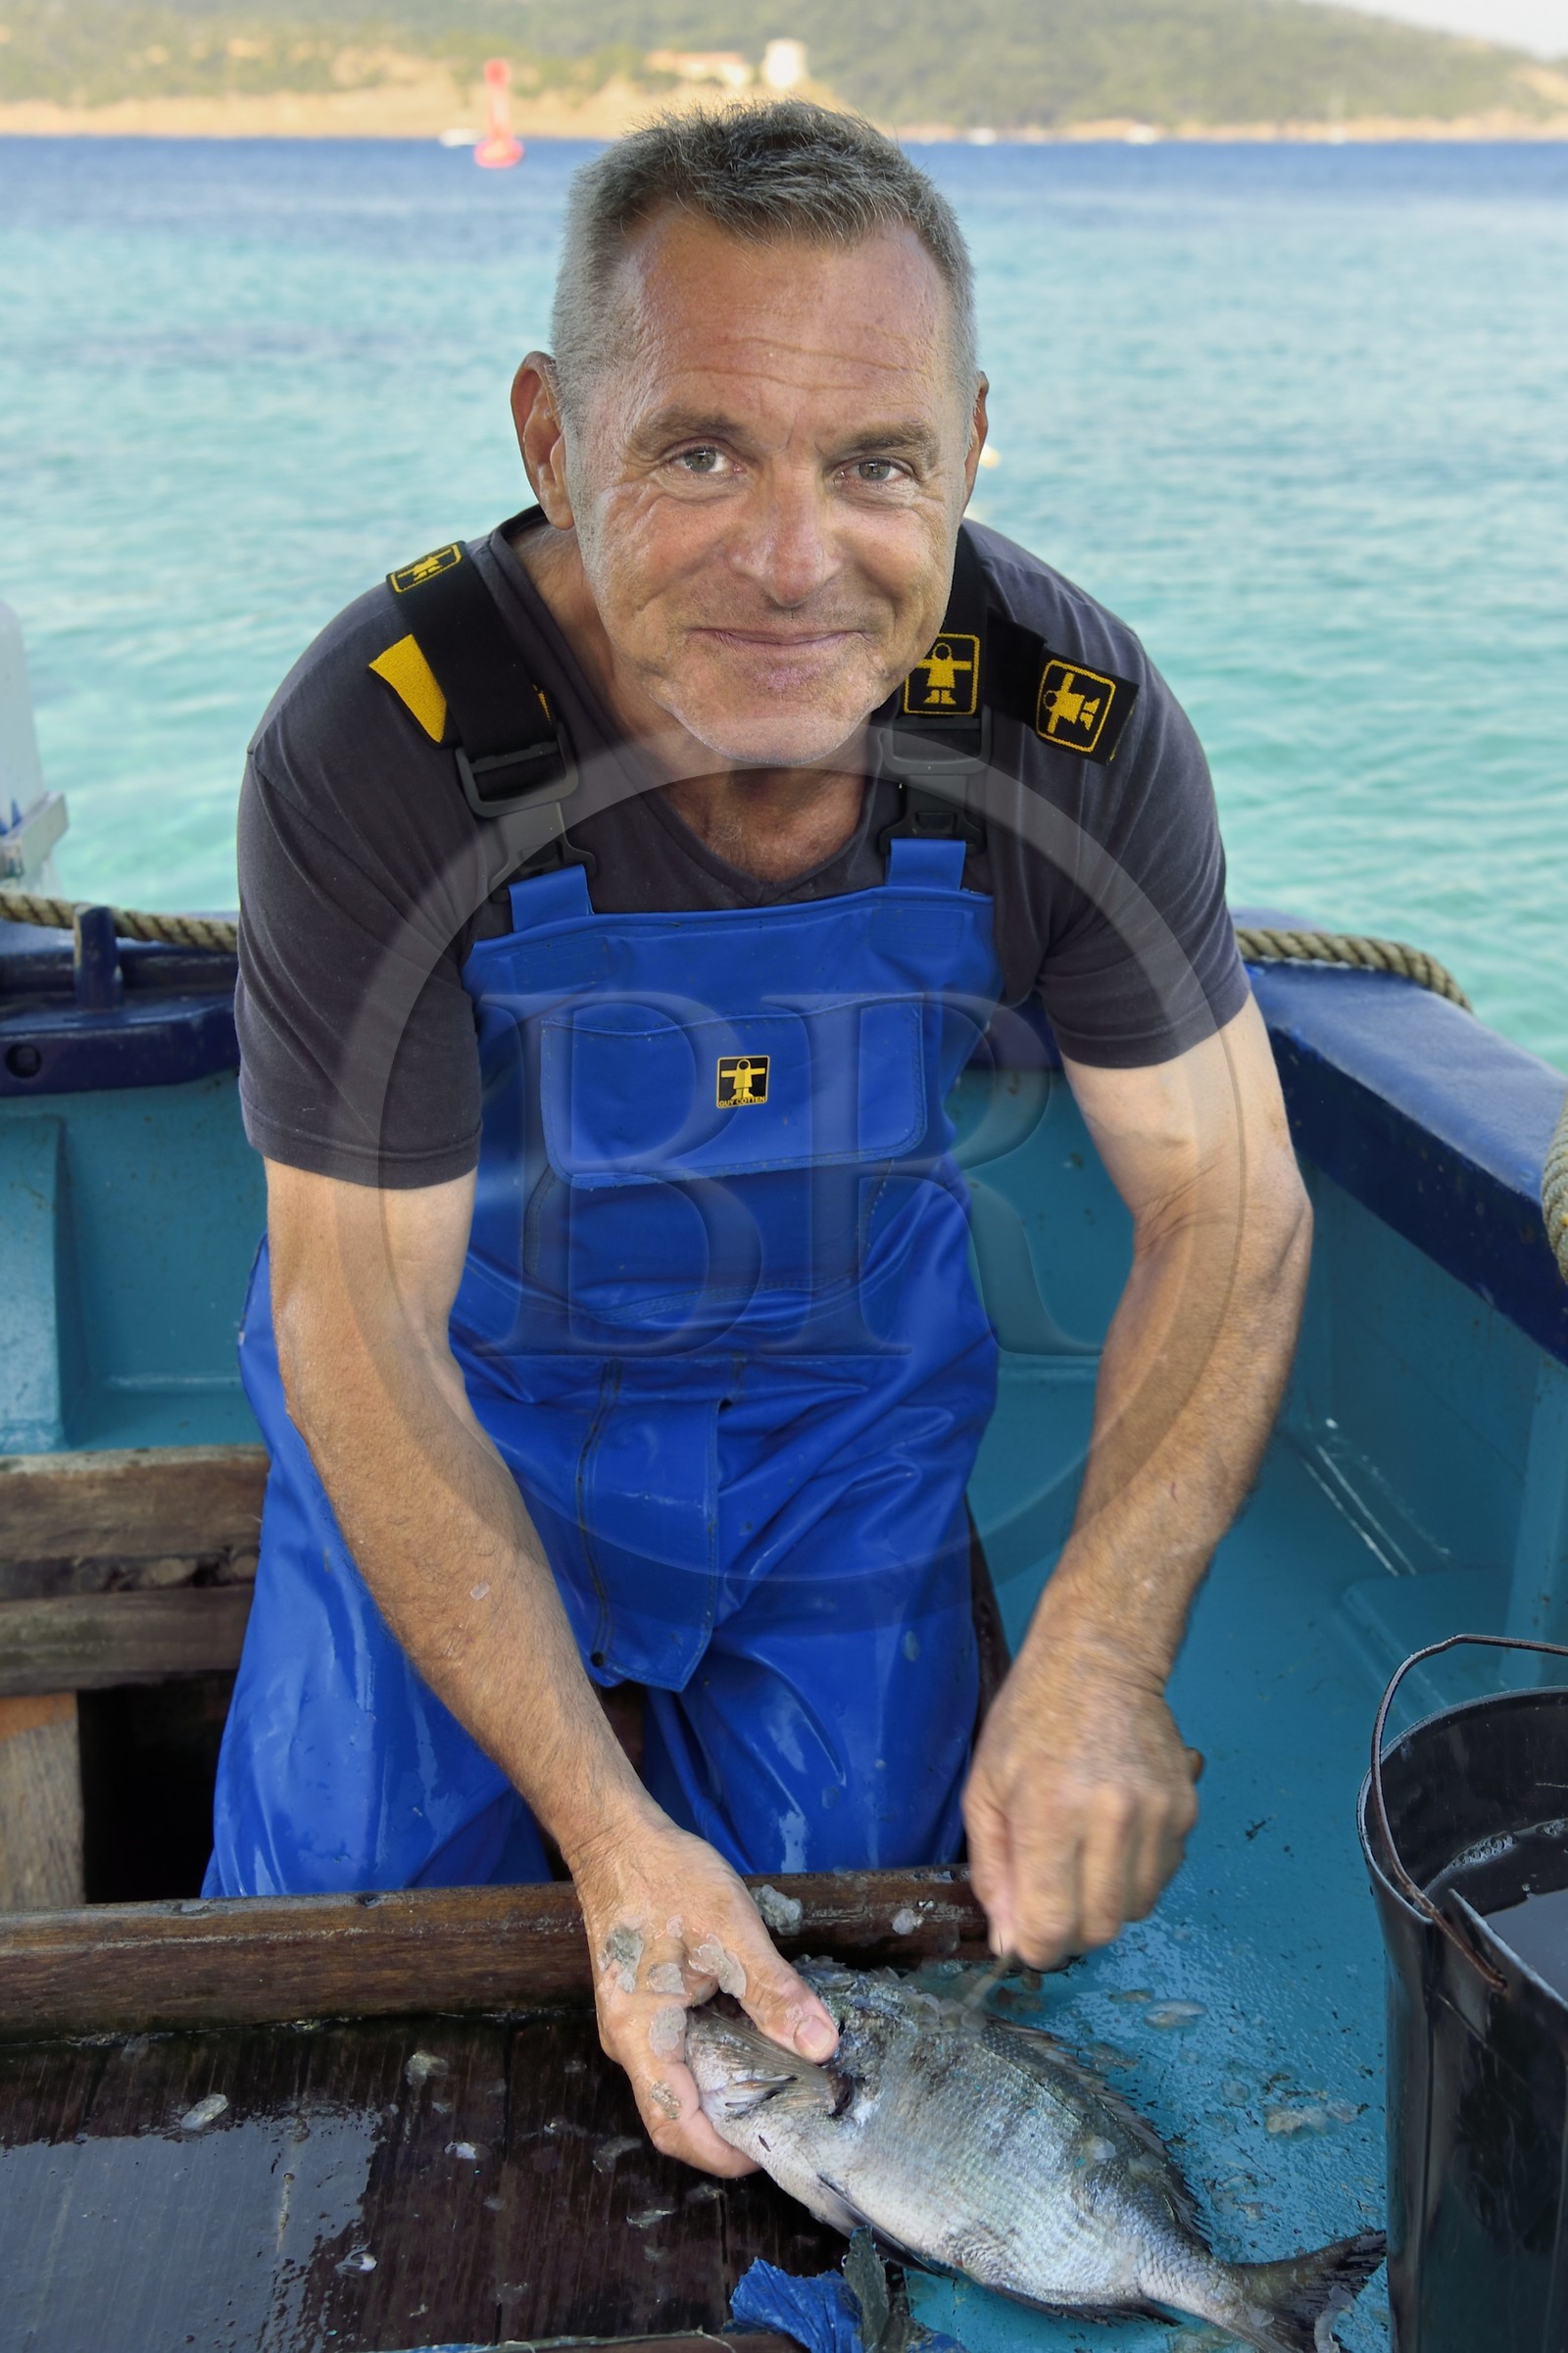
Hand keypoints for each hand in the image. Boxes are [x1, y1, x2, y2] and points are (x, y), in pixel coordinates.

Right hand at [568, 1801, 838, 2175]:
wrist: (617, 1838)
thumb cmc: (665, 1880)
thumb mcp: (730, 1932)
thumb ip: (774, 1992)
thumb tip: (821, 2045)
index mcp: (641, 2036)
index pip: (675, 2124)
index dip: (720, 2153)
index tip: (770, 2152)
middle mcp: (628, 2041)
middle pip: (673, 2113)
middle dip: (725, 2131)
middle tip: (783, 2122)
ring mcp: (631, 2024)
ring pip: (675, 2084)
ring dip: (720, 2096)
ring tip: (776, 2088)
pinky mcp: (641, 2005)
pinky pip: (674, 2055)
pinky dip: (712, 2064)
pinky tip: (751, 2044)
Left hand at [963, 1632, 1200, 1968]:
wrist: (1100, 1660)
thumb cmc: (1030, 1719)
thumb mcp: (985, 1790)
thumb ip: (993, 1871)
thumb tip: (1009, 1942)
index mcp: (1051, 1816)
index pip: (1053, 1927)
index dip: (1034, 1946)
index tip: (1026, 1935)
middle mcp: (1111, 1822)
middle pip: (1100, 1929)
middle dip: (1070, 1930)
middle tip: (1051, 1897)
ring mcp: (1157, 1817)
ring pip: (1135, 1909)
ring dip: (1105, 1902)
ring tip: (1083, 1857)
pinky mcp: (1185, 1811)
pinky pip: (1162, 1876)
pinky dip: (1135, 1875)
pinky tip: (1113, 1837)